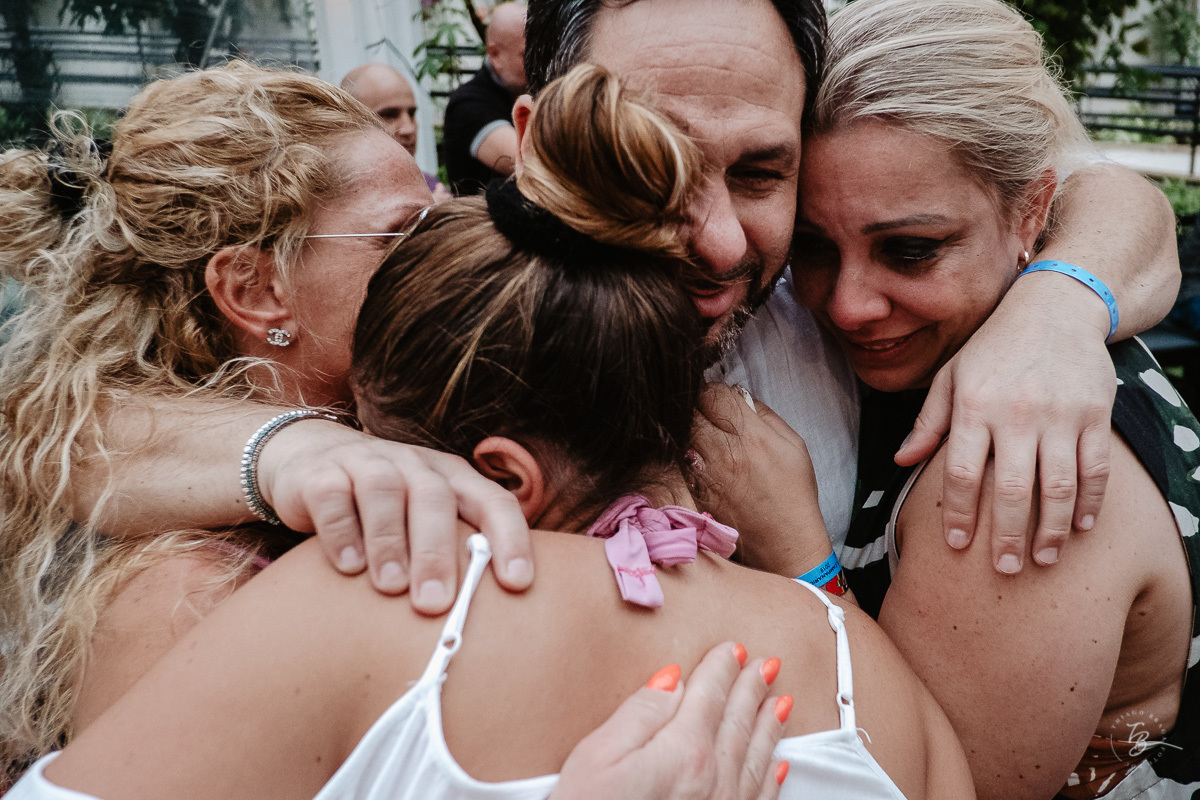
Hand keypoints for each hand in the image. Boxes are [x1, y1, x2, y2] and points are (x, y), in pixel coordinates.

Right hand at [256, 418, 531, 612]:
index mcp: (452, 478)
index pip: (493, 501)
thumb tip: (489, 627)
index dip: (510, 539)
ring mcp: (367, 463)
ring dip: (389, 542)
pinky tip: (348, 567)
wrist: (312, 461)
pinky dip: (341, 530)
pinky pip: (333, 495)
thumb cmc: (388, 511)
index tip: (518, 584)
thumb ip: (454, 558)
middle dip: (438, 552)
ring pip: (384, 491)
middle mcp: (414, 465)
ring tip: (391, 588)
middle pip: (435, 497)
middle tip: (436, 604)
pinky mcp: (320, 473)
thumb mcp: (425, 525)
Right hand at [552, 642, 790, 799]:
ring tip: (782, 700)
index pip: (708, 696)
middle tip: (766, 664)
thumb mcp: (598, 756)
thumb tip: (672, 680)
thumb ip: (640, 713)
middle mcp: (713, 778)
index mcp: (682, 751)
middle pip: (737, 721)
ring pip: (757, 755)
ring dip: (769, 724)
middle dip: (752, 688)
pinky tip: (778, 761)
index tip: (731, 650)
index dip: (720, 669)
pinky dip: (773, 774)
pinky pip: (761, 796)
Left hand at [690, 383, 830, 577]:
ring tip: (705, 438)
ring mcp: (705, 473)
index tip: (718, 397)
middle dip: (697, 407)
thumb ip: (765, 415)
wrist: (784, 542)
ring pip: (681, 434)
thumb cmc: (794, 493)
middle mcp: (724, 452)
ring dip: (689, 430)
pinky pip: (680, 461)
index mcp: (752, 435)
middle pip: (690, 410)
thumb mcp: (793, 445)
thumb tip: (740, 396)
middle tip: (707, 415)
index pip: (713, 394)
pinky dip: (687, 455)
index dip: (713, 391)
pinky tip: (703, 461)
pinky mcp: (694, 491)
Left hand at [895, 277, 1114, 573]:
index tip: (955, 545)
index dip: (957, 513)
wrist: (1055, 308)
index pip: (961, 472)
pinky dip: (1090, 501)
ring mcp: (1060, 415)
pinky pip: (1095, 468)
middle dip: (1006, 534)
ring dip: (1051, 529)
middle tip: (1002, 569)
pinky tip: (1081, 527)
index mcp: (975, 406)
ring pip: (1057, 485)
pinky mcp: (1095, 414)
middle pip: (1011, 488)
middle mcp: (1017, 413)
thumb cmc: (992, 347)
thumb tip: (900, 461)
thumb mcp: (951, 376)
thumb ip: (928, 422)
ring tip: (1041, 559)